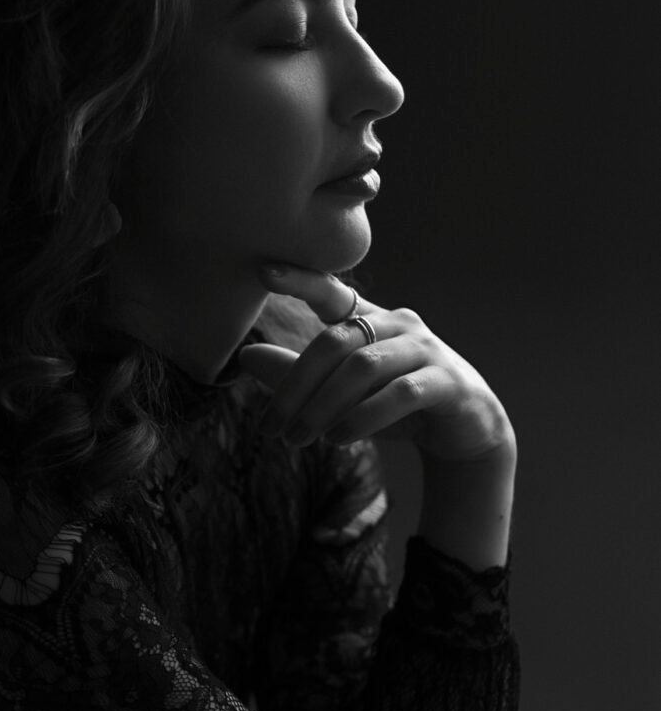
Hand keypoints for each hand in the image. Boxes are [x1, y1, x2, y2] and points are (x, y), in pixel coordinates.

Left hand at [238, 264, 514, 463]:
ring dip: (323, 408)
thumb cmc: (394, 405)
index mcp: (370, 320)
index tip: (264, 270)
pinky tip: (337, 438)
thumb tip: (245, 356)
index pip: (332, 293)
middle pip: (335, 343)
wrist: (465, 431)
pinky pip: (399, 394)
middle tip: (270, 427)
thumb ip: (296, 374)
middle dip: (295, 387)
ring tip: (298, 439)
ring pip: (363, 368)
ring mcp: (426, 350)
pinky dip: (362, 417)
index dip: (301, 280)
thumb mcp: (340, 392)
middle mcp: (399, 325)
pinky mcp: (448, 382)